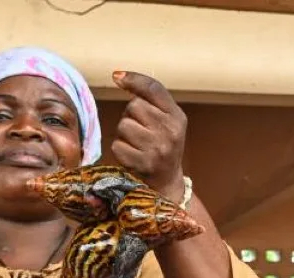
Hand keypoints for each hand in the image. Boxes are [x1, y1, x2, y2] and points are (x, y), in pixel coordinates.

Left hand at [110, 71, 186, 201]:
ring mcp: (158, 148)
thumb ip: (150, 102)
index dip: (134, 79)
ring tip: (136, 145)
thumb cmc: (161, 148)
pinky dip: (120, 151)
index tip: (116, 76)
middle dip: (130, 117)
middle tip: (140, 132)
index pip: (154, 88)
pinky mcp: (144, 164)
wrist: (167, 185)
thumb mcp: (166, 123)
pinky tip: (132, 157)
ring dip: (123, 134)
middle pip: (134, 106)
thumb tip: (119, 76)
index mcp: (177, 116)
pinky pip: (118, 146)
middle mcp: (171, 130)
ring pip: (124, 125)